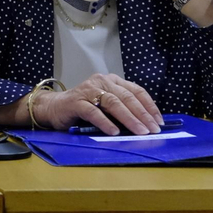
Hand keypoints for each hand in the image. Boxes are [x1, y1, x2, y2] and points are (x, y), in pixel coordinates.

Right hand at [31, 73, 163, 135]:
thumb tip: (147, 124)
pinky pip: (93, 112)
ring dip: (129, 118)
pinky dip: (105, 122)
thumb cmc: (84, 108)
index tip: (159, 121)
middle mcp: (101, 81)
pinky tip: (115, 132)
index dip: (149, 106)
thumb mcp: (106, 105)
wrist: (54, 108)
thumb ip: (122, 108)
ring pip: (113, 103)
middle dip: (142, 114)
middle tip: (153, 129)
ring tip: (139, 131)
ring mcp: (88, 90)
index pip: (136, 90)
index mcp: (112, 80)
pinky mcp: (76, 102)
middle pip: (126, 97)